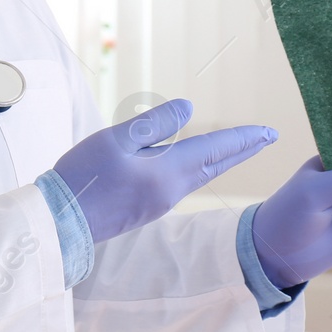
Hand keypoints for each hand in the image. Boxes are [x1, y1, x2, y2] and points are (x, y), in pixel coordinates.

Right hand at [53, 98, 275, 244]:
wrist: (62, 223)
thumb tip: (189, 108)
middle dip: (243, 150)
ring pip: (202, 176)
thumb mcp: (116, 140)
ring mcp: (160, 203)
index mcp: (167, 172)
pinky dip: (202, 169)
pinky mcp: (147, 209)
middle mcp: (172, 190)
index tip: (269, 131)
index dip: (243, 138)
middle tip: (268, 138)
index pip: (215, 149)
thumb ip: (153, 124)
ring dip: (224, 159)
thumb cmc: (84, 176)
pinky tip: (197, 165)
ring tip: (239, 148)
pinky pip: (185, 183)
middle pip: (216, 166)